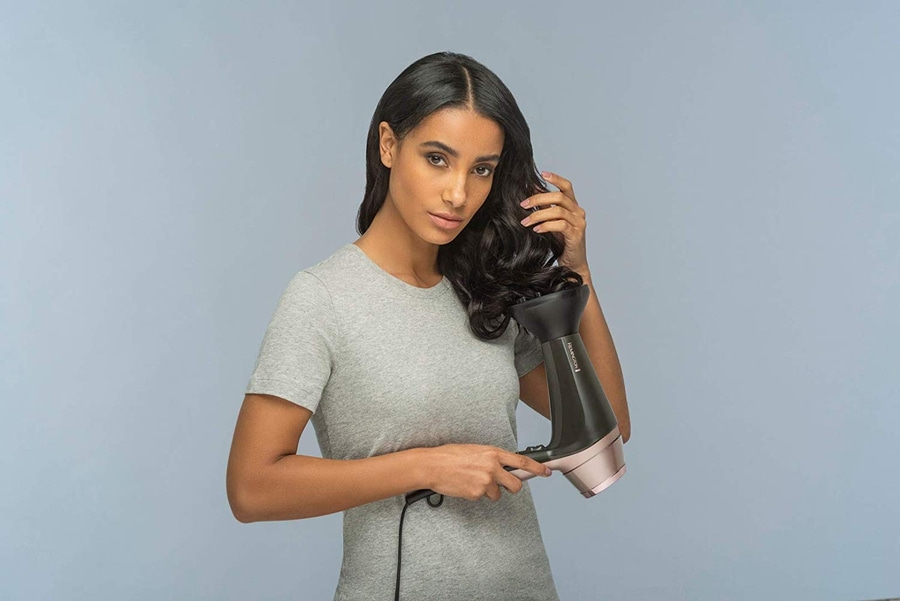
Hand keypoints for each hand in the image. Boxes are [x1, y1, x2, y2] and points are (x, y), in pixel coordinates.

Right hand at [424, 444, 550, 501]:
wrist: (433, 465)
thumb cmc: (450, 456)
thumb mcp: (475, 450)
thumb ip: (491, 458)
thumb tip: (502, 466)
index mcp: (493, 453)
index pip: (522, 461)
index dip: (537, 468)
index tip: (546, 471)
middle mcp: (492, 467)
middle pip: (516, 485)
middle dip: (512, 487)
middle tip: (503, 485)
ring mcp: (485, 482)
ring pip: (497, 494)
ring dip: (488, 490)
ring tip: (472, 481)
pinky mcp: (477, 494)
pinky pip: (482, 497)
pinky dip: (475, 494)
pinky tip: (465, 485)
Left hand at [519, 171, 589, 275]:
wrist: (573, 264)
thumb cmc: (561, 243)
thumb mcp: (551, 221)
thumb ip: (545, 207)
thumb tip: (532, 190)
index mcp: (573, 206)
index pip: (567, 187)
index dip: (556, 179)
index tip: (542, 174)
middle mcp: (578, 212)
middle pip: (559, 197)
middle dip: (538, 198)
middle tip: (522, 204)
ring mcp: (579, 223)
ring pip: (558, 211)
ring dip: (538, 214)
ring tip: (525, 222)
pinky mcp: (576, 235)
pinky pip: (560, 225)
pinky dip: (546, 226)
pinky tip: (536, 229)